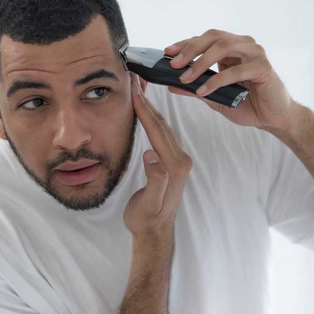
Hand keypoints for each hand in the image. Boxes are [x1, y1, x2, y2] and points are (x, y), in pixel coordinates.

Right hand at [123, 74, 191, 249]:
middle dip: (148, 102)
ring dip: (151, 109)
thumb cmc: (146, 220)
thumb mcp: (148, 204)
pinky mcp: (173, 163)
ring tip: (139, 91)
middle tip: (136, 81)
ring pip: (163, 128)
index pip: (158, 132)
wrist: (155, 232)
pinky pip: (163, 136)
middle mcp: (180, 160)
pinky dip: (153, 121)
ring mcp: (178, 161)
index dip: (145, 110)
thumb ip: (155, 181)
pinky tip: (146, 114)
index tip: (134, 91)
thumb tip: (152, 156)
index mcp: (174, 166)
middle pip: (162, 125)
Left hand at [165, 29, 296, 130]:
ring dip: (201, 62)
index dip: (186, 43)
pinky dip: (217, 80)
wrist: (273, 119)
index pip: (206, 39)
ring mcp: (255, 53)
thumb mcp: (216, 97)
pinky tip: (204, 90)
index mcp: (233, 47)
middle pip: (213, 37)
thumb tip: (171, 85)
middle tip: (175, 65)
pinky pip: (235, 70)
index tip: (168, 53)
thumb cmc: (248, 105)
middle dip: (191, 49)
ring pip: (223, 47)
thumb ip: (196, 88)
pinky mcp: (263, 67)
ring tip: (187, 78)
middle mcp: (244, 45)